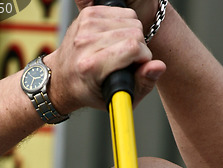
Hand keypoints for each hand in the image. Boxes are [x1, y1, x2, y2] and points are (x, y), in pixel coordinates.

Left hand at [44, 6, 164, 111]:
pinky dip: (125, 25)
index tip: (138, 67)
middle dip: (140, 47)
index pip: (132, 47)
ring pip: (130, 20)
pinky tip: (116, 39)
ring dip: (133, 35)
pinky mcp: (87, 13)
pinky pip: (122, 13)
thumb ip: (143, 84)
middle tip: (129, 61)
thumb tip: (159, 66)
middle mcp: (85, 43)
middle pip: (134, 32)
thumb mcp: (118, 99)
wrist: (62, 78)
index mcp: (90, 66)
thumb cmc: (90, 91)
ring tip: (122, 51)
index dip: (144, 57)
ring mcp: (85, 25)